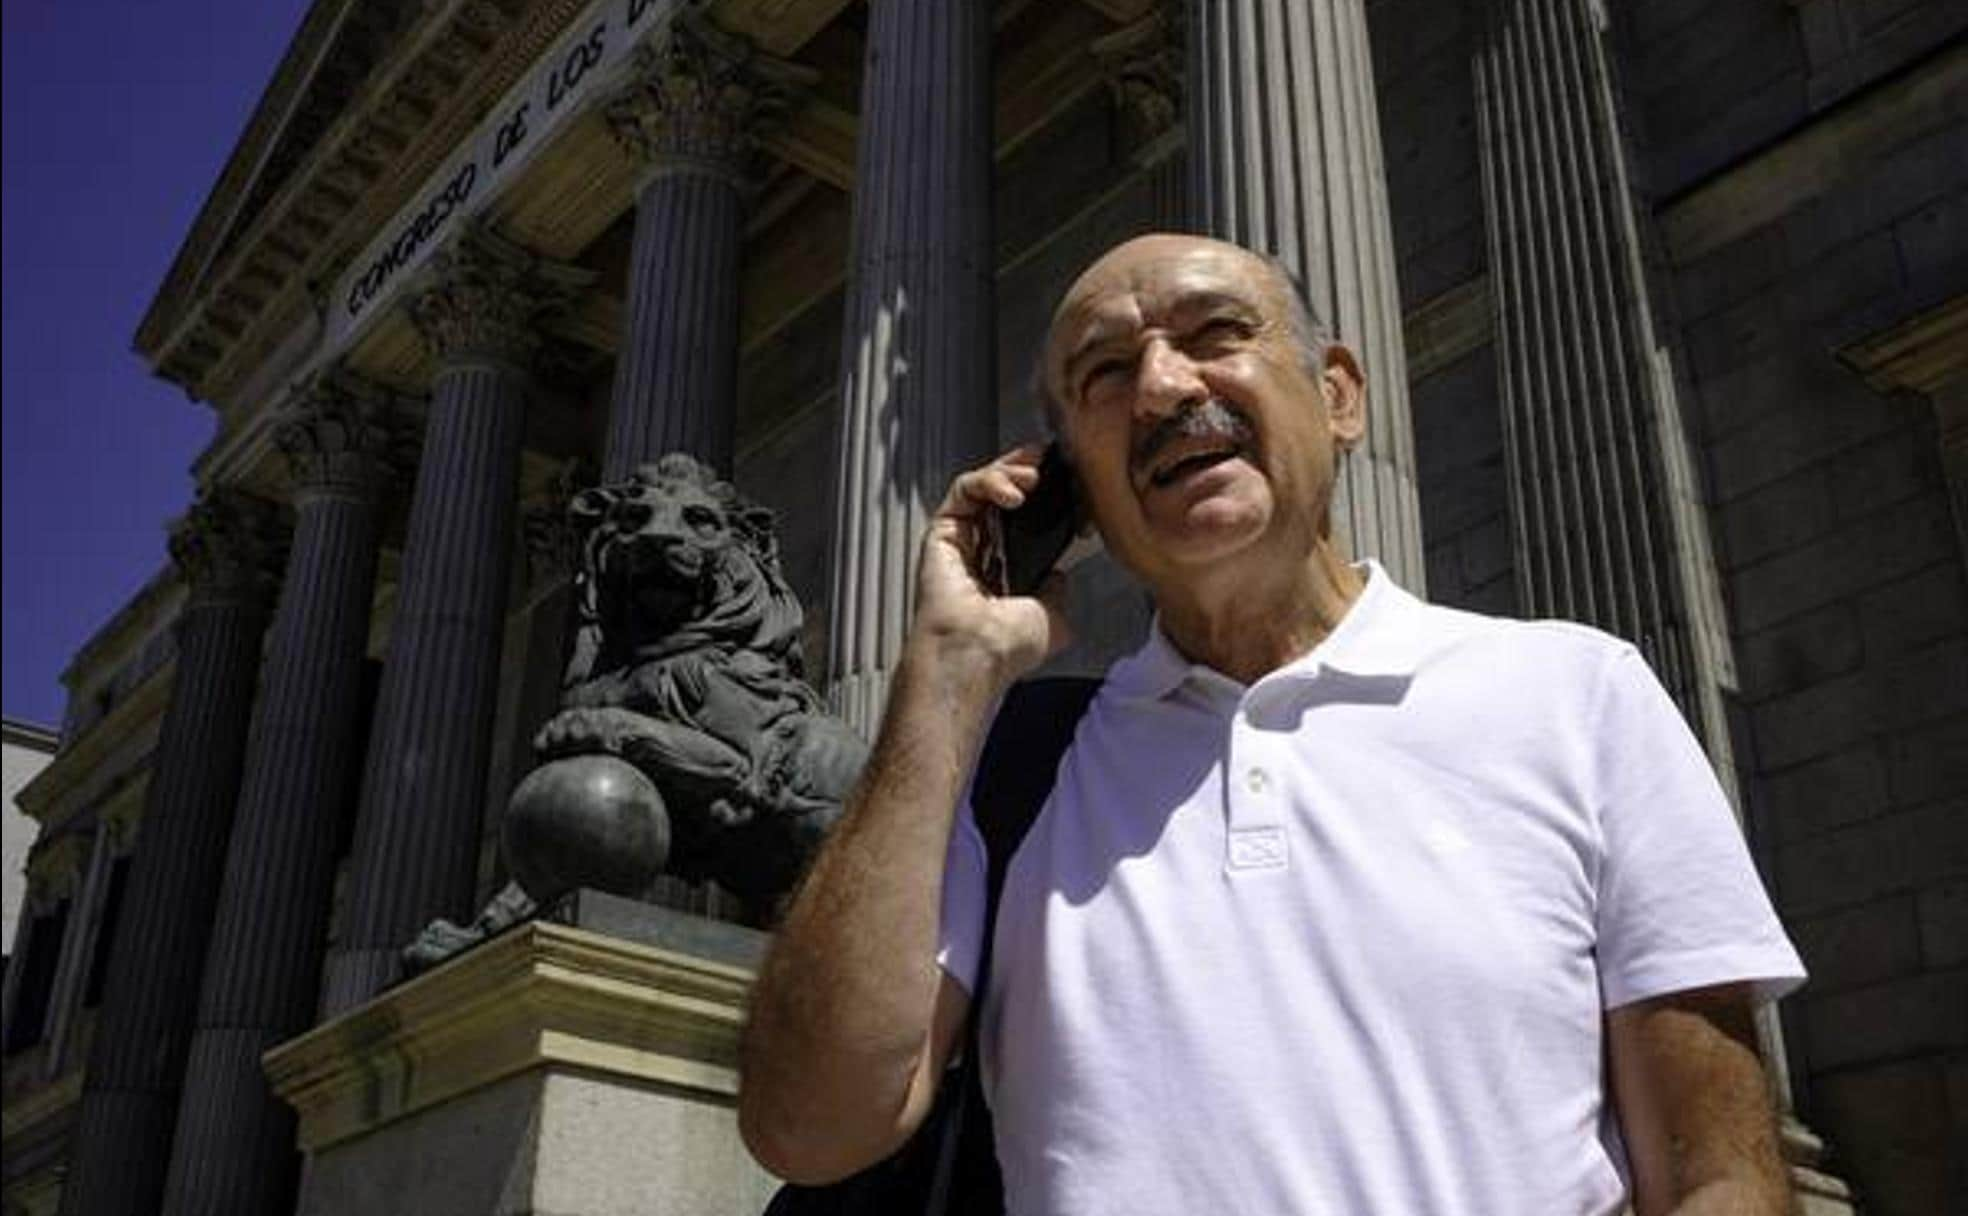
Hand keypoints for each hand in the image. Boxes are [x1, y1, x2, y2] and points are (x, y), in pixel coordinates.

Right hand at [912, 443, 1072, 686]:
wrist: (975, 653)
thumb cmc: (1005, 646)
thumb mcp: (1052, 617)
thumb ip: (1056, 591)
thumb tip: (1061, 576)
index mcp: (1006, 572)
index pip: (1025, 520)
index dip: (1047, 497)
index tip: (1071, 485)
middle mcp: (982, 553)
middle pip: (1003, 495)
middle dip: (1028, 471)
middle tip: (1050, 461)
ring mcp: (961, 540)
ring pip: (983, 486)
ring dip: (1011, 471)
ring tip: (1034, 478)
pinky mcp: (942, 530)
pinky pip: (964, 490)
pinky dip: (989, 481)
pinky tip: (1013, 494)